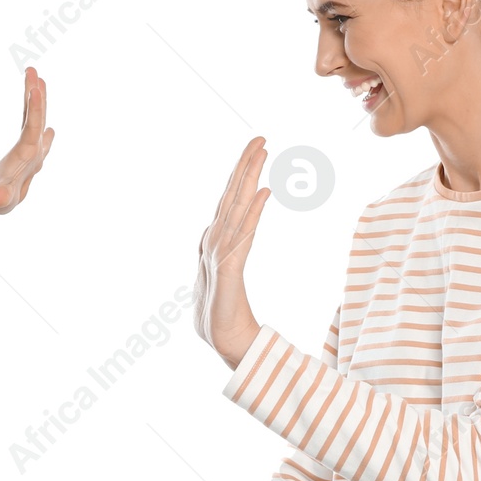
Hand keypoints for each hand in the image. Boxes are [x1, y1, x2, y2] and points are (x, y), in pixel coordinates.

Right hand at [194, 136, 267, 368]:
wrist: (223, 342)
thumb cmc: (226, 315)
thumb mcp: (228, 277)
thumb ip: (231, 253)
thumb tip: (237, 234)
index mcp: (215, 241)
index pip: (230, 200)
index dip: (241, 173)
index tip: (255, 150)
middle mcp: (215, 241)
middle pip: (232, 195)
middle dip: (245, 165)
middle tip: (260, 138)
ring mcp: (219, 253)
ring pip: (237, 206)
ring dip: (249, 178)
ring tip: (262, 153)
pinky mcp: (228, 268)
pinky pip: (245, 234)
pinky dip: (254, 212)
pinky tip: (265, 192)